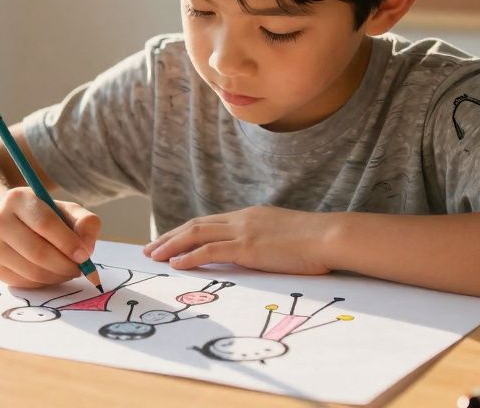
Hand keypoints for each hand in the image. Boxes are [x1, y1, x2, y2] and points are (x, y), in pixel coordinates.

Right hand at [0, 188, 100, 287]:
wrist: (9, 223)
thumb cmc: (43, 216)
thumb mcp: (65, 210)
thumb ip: (85, 222)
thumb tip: (86, 248)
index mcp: (18, 198)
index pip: (45, 223)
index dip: (68, 242)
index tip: (85, 255)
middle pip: (37, 251)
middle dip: (65, 264)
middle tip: (80, 269)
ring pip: (32, 271)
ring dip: (58, 276)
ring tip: (69, 270)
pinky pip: (25, 283)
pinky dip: (45, 283)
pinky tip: (53, 274)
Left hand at [142, 205, 340, 274]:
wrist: (329, 236)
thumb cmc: (314, 242)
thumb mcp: (283, 236)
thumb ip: (265, 240)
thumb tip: (257, 253)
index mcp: (249, 216)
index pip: (208, 222)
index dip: (185, 231)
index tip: (169, 240)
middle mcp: (241, 219)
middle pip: (195, 225)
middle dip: (170, 237)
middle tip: (150, 248)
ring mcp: (242, 231)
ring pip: (196, 235)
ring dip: (171, 245)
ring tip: (154, 256)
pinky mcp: (247, 247)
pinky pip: (210, 251)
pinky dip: (189, 256)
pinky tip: (175, 264)